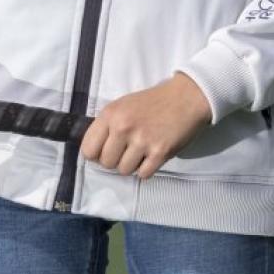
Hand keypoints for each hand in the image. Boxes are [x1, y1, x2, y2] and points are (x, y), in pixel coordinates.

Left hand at [79, 73, 212, 178]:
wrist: (185, 98)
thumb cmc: (152, 102)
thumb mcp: (122, 106)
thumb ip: (107, 126)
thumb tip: (95, 152)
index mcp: (110, 114)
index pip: (88, 149)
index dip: (95, 155)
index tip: (104, 152)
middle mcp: (123, 128)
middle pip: (106, 163)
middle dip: (114, 161)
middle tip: (125, 152)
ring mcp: (142, 141)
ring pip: (124, 170)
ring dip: (131, 166)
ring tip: (139, 153)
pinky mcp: (160, 152)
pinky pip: (143, 174)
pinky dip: (146, 170)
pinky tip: (150, 157)